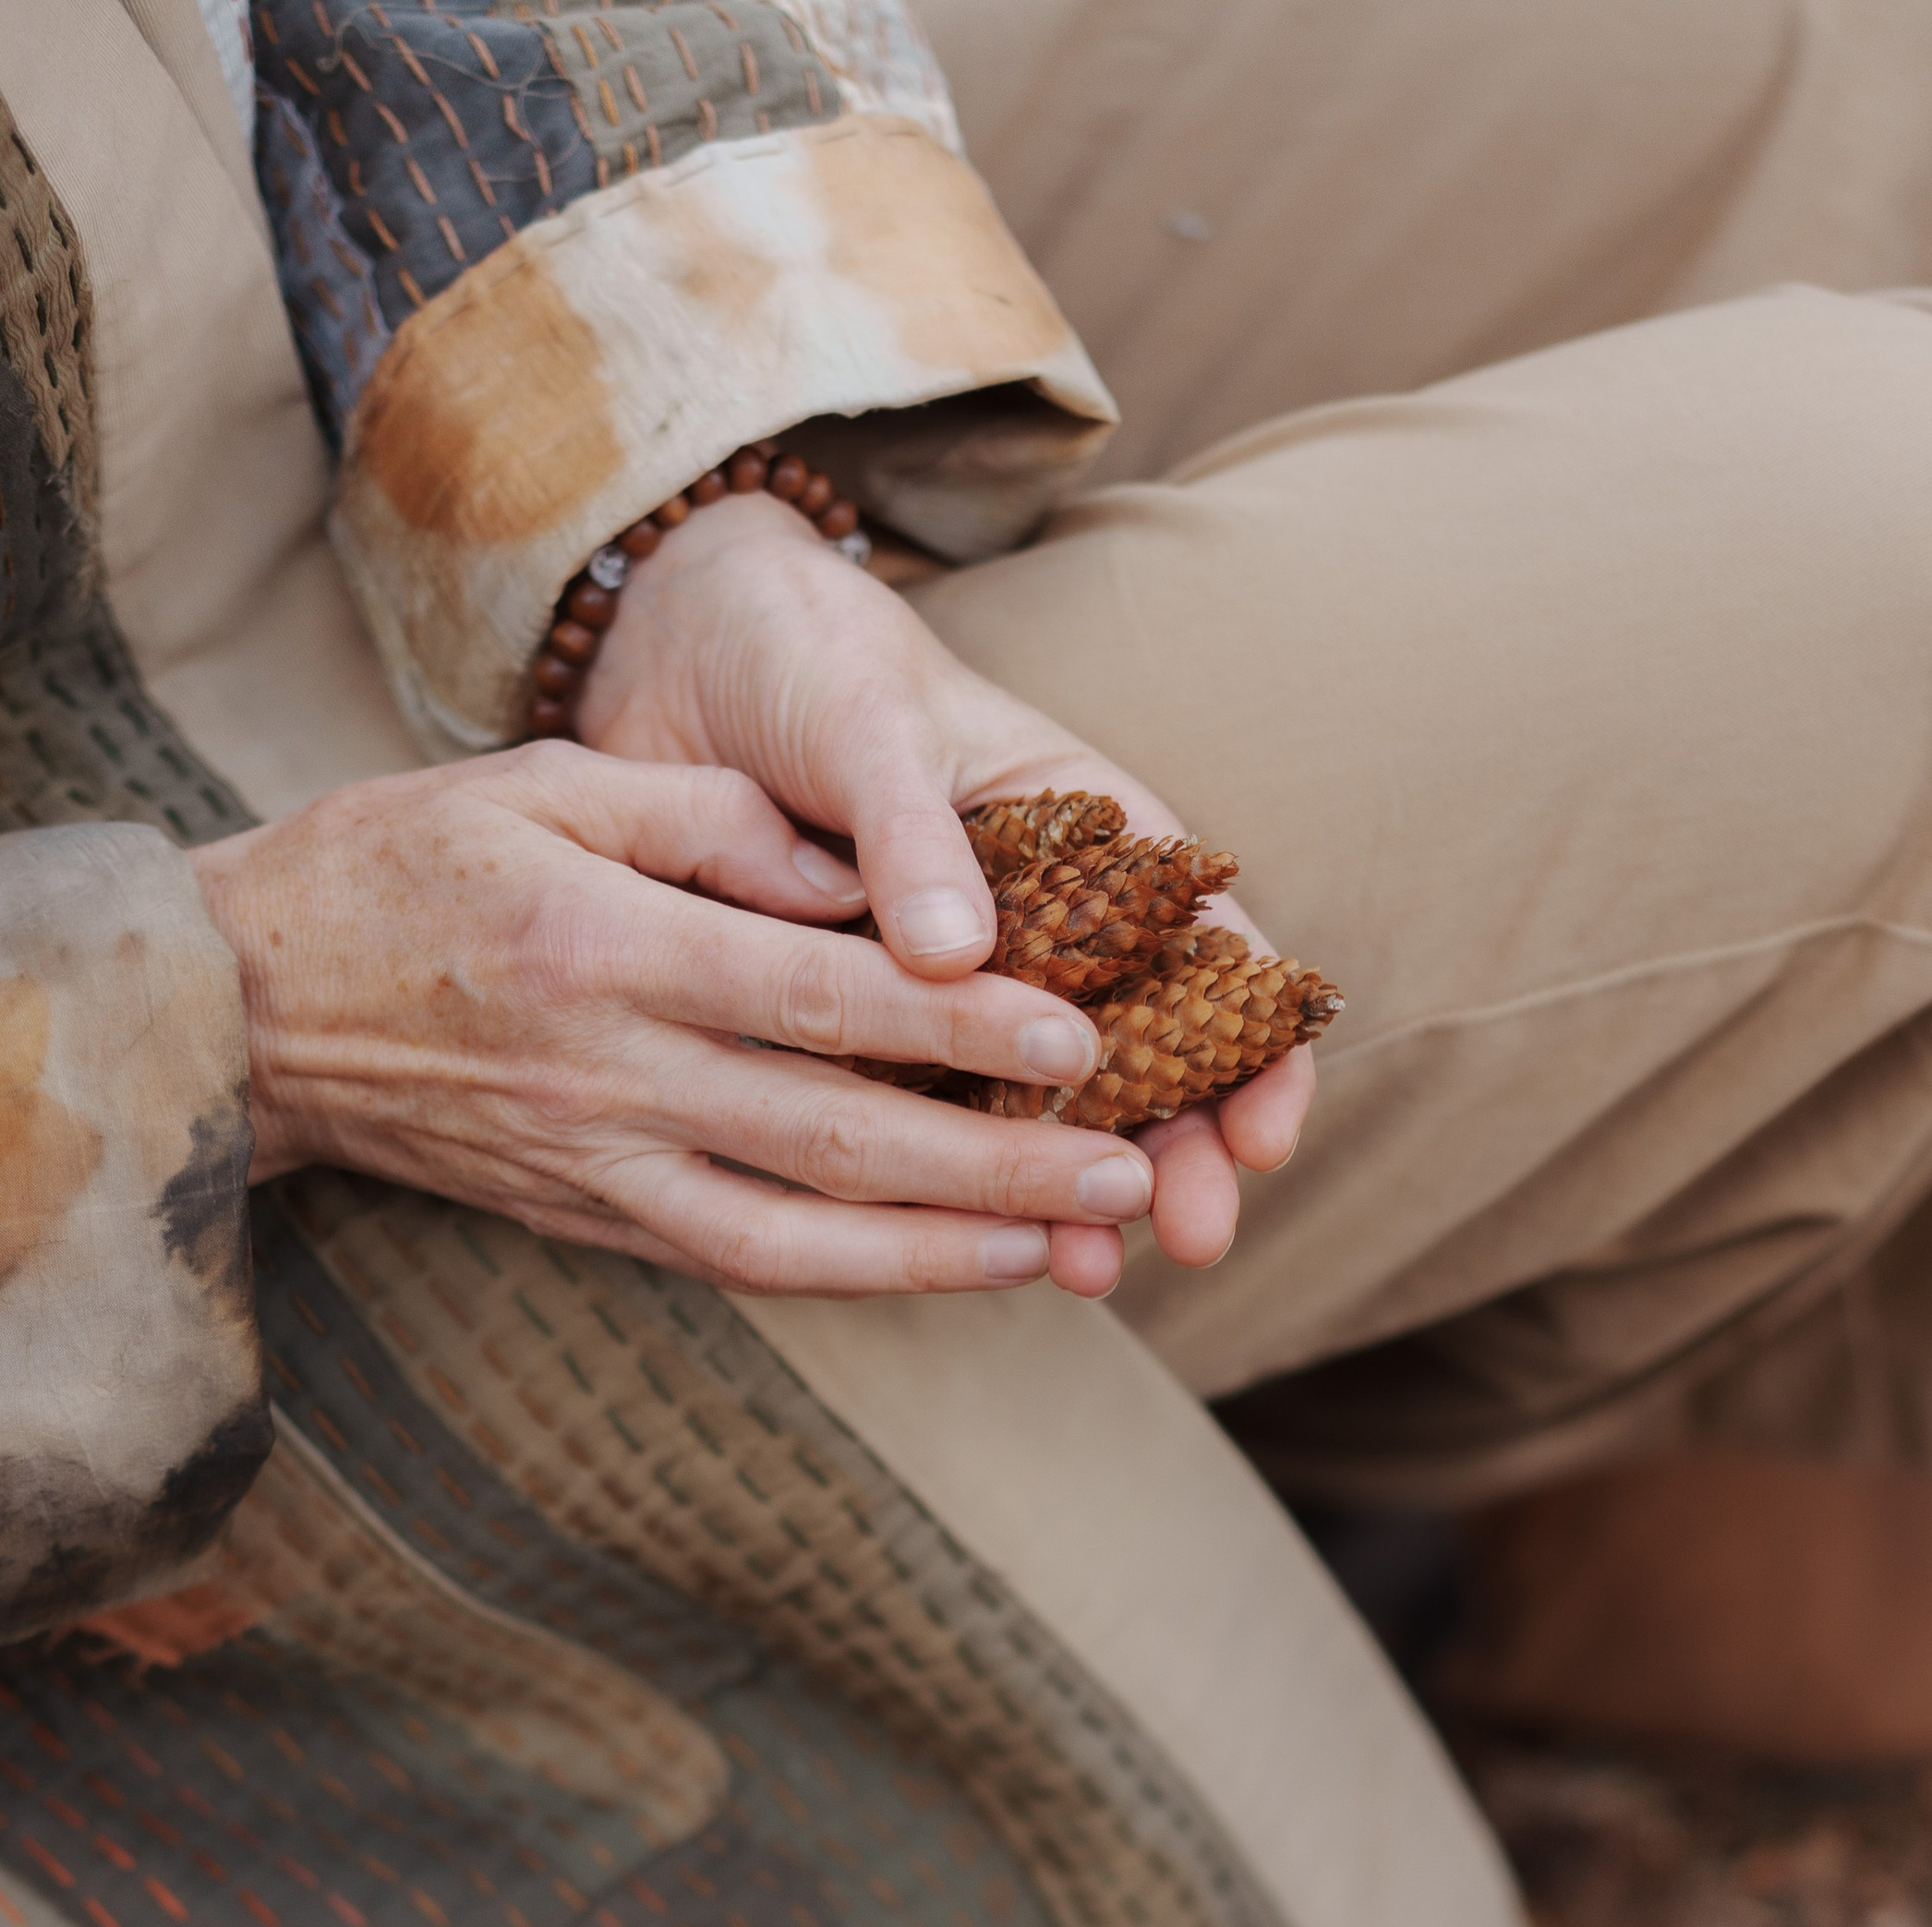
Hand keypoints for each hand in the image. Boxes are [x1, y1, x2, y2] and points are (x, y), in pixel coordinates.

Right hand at [191, 750, 1162, 1296]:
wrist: (246, 1009)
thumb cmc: (402, 869)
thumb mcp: (537, 785)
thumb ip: (700, 818)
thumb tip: (850, 871)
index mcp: (604, 947)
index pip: (815, 996)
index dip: (955, 1025)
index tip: (1078, 1031)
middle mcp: (609, 1076)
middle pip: (835, 1137)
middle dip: (996, 1163)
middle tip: (1131, 1169)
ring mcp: (600, 1168)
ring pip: (800, 1237)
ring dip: (946, 1252)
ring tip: (1072, 1246)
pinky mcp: (592, 1220)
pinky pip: (744, 1264)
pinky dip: (859, 1275)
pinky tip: (956, 1265)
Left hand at [580, 494, 1315, 1291]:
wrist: (669, 654)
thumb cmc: (805, 657)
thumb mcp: (867, 724)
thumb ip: (912, 833)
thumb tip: (957, 957)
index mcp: (1088, 837)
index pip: (1210, 950)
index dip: (1255, 1047)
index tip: (1262, 1137)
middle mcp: (1040, 927)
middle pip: (1144, 1058)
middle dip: (1176, 1154)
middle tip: (1190, 1236)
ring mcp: (956, 992)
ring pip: (1039, 1112)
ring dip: (1069, 1191)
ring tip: (1085, 1268)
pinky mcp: (866, 1033)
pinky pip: (925, 1121)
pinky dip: (952, 1187)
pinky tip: (967, 1247)